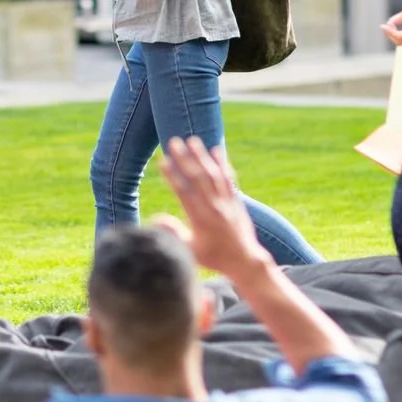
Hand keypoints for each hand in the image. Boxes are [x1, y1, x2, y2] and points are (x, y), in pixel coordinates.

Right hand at [156, 137, 269, 277]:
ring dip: (202, 155)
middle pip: (198, 178)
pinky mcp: (236, 200)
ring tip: (192, 140)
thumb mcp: (190, 251)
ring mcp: (227, 202)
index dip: (173, 175)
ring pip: (213, 174)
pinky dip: (222, 163)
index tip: (163, 161)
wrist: (245, 261)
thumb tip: (155, 219)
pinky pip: (229, 178)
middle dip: (185, 158)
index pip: (184, 192)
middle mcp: (214, 207)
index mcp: (200, 220)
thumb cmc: (214, 258)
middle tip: (173, 141)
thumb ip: (174, 234)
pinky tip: (216, 150)